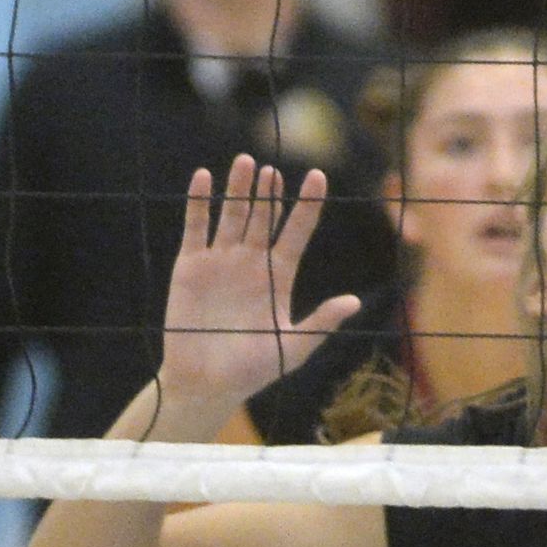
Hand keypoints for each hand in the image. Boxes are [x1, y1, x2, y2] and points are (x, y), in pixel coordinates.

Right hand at [160, 157, 357, 406]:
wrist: (206, 384)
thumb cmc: (253, 369)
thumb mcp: (294, 347)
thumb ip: (321, 322)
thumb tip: (354, 302)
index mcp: (280, 273)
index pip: (298, 229)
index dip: (308, 203)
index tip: (318, 176)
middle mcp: (252, 260)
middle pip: (264, 216)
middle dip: (268, 192)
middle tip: (272, 169)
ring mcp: (221, 260)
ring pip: (233, 214)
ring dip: (238, 189)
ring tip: (245, 161)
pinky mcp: (191, 265)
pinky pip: (196, 227)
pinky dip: (200, 202)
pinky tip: (203, 177)